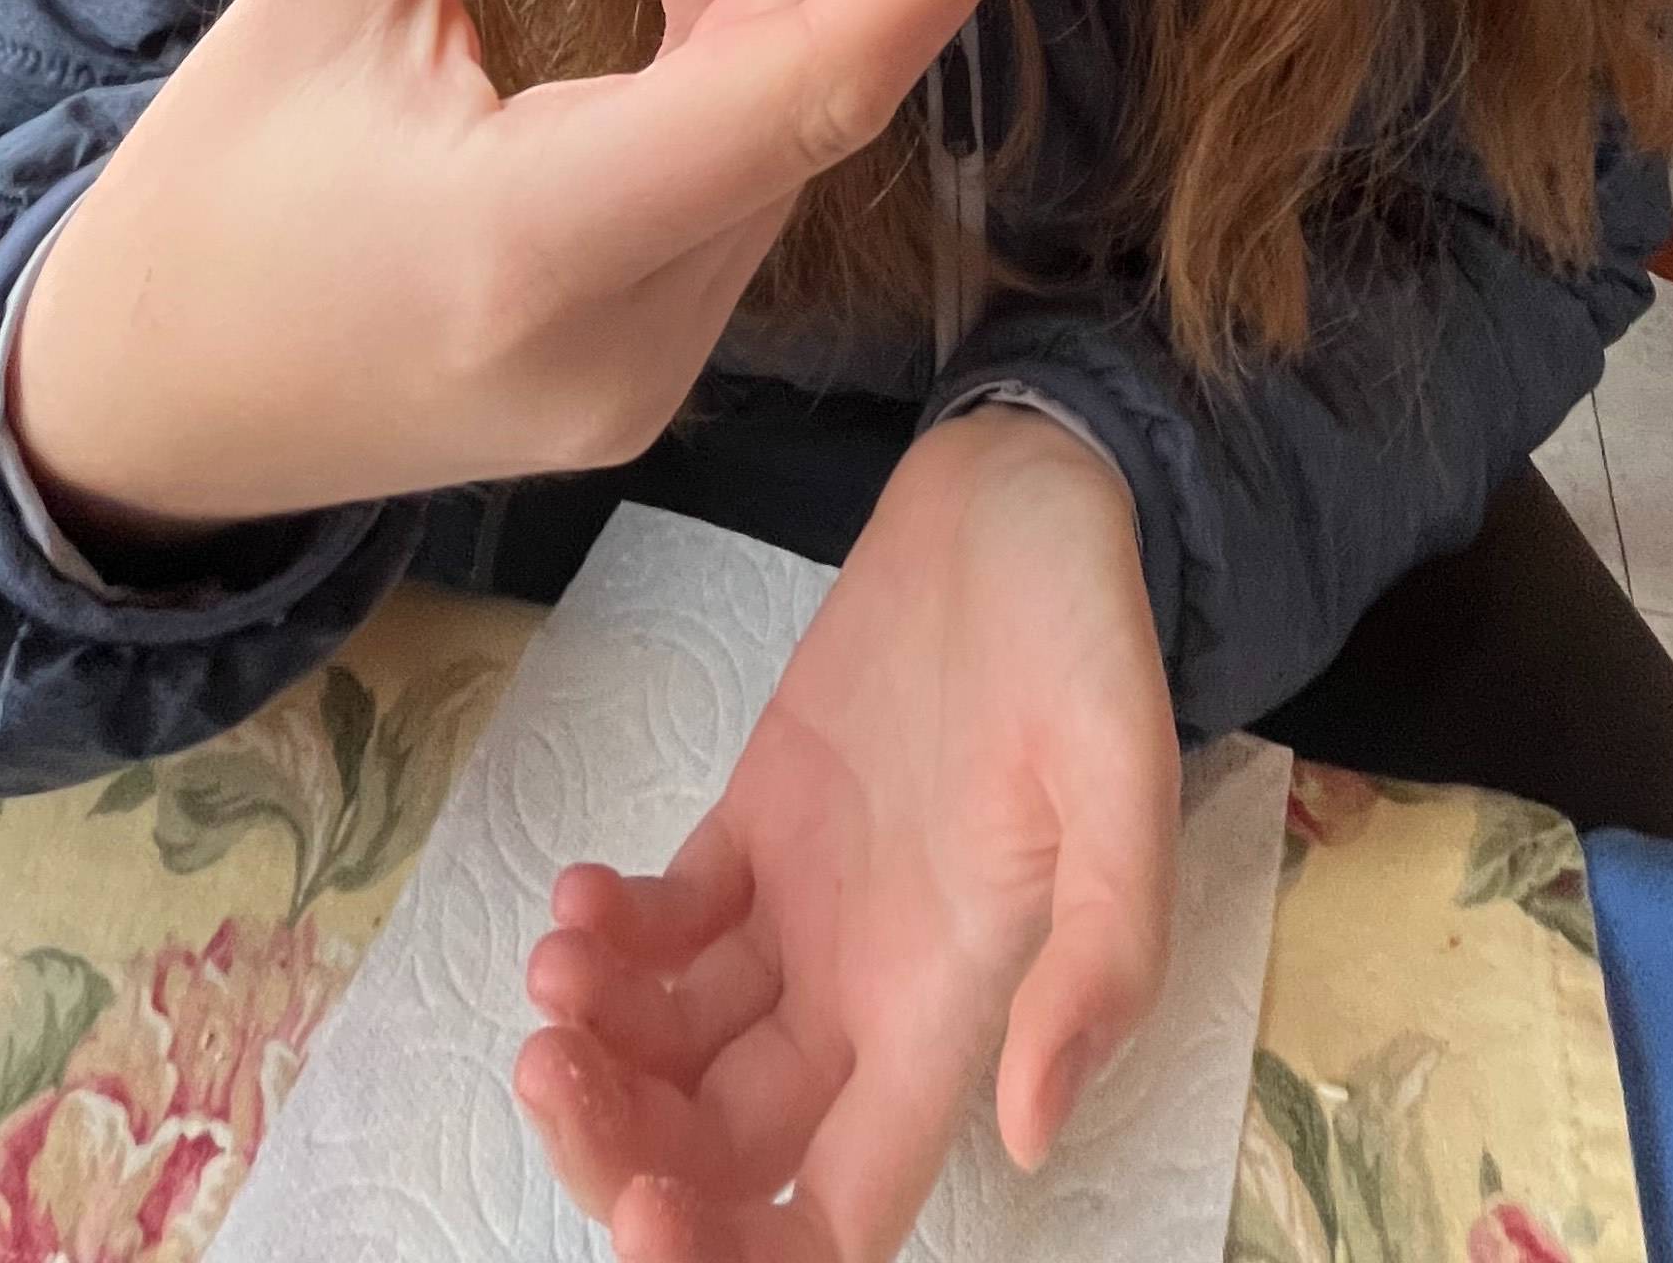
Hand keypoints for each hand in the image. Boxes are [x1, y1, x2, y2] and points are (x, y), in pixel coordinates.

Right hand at [7, 0, 1062, 547]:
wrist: (132, 420)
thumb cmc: (203, 196)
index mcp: (538, 242)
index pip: (817, 87)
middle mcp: (628, 337)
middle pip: (811, 90)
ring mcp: (647, 378)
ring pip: (787, 135)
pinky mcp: (645, 374)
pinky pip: (740, 181)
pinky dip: (738, 52)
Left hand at [518, 407, 1178, 1261]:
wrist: (1026, 488)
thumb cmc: (1085, 626)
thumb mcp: (1123, 773)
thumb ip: (1103, 951)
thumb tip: (1031, 1131)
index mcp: (947, 1004)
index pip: (838, 1213)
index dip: (740, 1259)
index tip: (646, 1209)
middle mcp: (867, 984)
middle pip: (725, 1150)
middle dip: (623, 1147)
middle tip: (549, 1063)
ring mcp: (807, 906)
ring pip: (677, 1050)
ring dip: (601, 1039)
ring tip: (557, 964)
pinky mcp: (762, 822)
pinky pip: (669, 929)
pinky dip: (608, 938)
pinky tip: (580, 897)